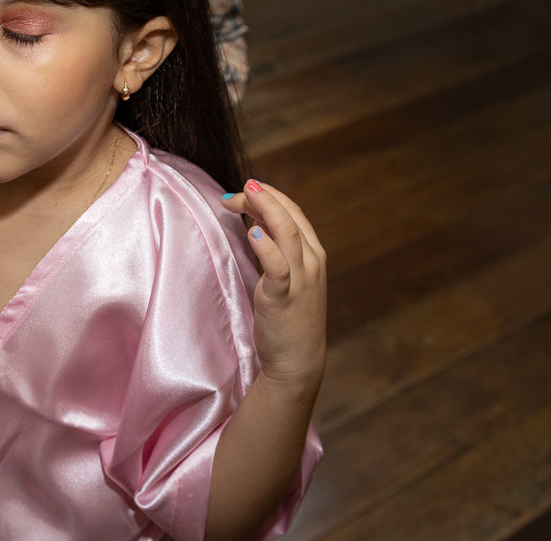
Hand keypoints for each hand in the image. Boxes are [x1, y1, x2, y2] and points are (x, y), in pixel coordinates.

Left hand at [223, 181, 325, 393]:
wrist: (298, 360)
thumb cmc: (288, 317)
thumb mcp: (286, 277)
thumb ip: (275, 250)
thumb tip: (254, 223)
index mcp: (314, 254)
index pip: (294, 212)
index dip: (269, 195)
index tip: (244, 190)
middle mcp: (312, 262)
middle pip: (289, 216)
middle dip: (263, 197)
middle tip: (237, 190)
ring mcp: (300, 279)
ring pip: (287, 233)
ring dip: (266, 209)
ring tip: (245, 194)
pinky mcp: (284, 297)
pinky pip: (277, 266)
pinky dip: (266, 246)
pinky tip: (252, 232)